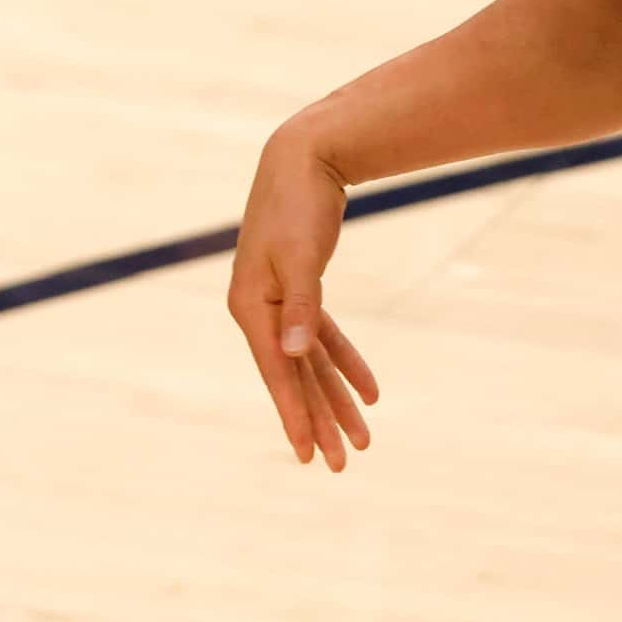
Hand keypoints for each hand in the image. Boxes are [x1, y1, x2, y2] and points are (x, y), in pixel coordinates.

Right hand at [227, 114, 382, 470]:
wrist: (302, 158)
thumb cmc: (297, 203)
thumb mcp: (300, 255)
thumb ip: (300, 307)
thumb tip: (293, 356)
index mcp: (251, 307)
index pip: (277, 373)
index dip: (295, 416)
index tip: (310, 456)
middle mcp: (260, 311)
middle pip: (294, 377)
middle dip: (321, 420)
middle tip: (344, 463)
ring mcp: (279, 303)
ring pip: (310, 364)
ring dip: (336, 399)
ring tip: (363, 438)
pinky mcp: (300, 291)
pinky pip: (322, 339)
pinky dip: (345, 363)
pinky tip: (370, 391)